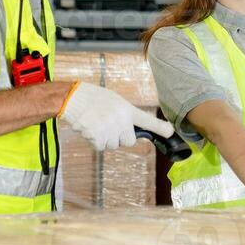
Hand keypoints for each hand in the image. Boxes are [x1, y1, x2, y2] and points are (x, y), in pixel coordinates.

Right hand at [58, 82, 173, 151]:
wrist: (73, 98)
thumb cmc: (95, 98)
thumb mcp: (115, 101)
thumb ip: (125, 115)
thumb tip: (131, 131)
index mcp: (126, 109)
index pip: (147, 120)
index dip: (160, 127)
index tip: (171, 132)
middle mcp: (120, 120)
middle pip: (128, 141)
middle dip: (120, 137)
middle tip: (109, 125)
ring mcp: (108, 129)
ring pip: (113, 145)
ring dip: (106, 139)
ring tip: (97, 123)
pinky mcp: (96, 136)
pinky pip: (100, 147)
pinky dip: (95, 141)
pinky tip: (90, 128)